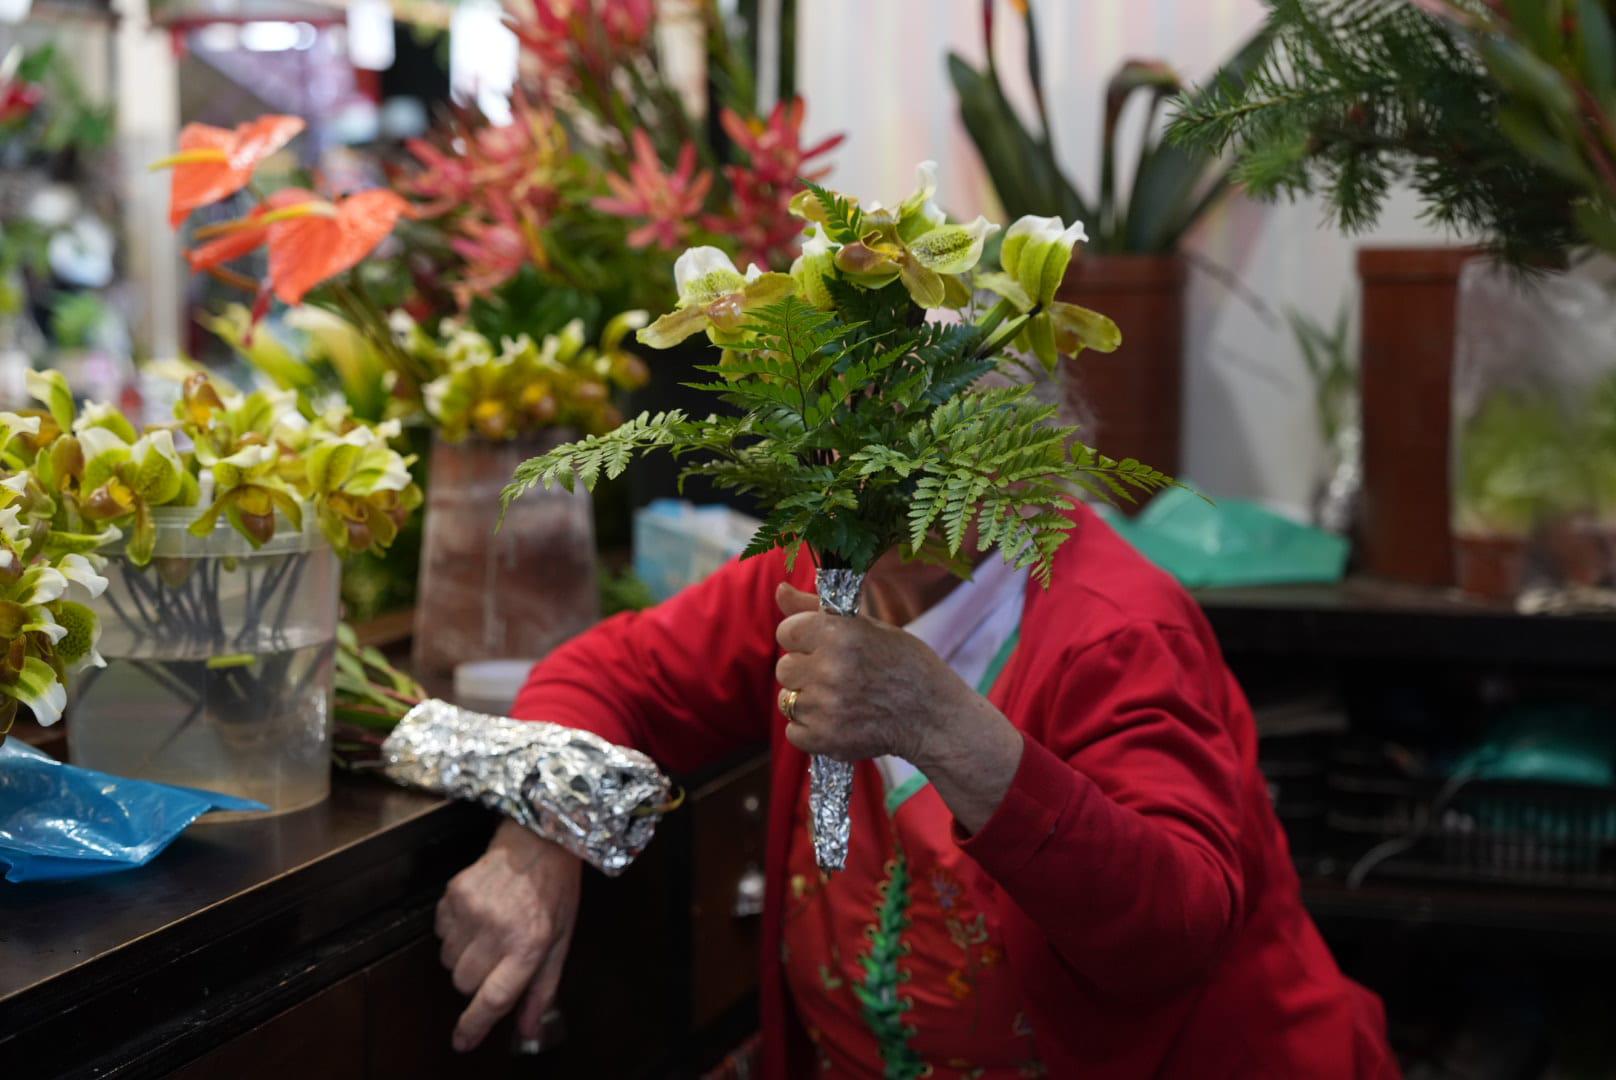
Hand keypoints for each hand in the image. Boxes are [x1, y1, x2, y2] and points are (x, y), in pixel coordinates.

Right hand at [436, 818, 581, 1052]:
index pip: (492, 998)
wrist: (539, 839)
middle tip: (495, 958)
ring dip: (464, 956)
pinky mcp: (454, 893)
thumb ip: (543, 989)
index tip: (462, 1041)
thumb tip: (529, 1032)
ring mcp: (472, 910)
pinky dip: (454, 932)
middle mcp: (497, 930)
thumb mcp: (562, 941)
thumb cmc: (555, 892)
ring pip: (448, 960)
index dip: (474, 1026)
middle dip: (476, 981)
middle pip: (464, 983)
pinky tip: (476, 914)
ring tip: (488, 931)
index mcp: (528, 945)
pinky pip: (439, 932)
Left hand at [773, 582, 1022, 831]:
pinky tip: (839, 721)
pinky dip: (812, 730)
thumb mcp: (867, 627)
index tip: (825, 646)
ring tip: (842, 699)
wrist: (933, 716)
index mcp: (839, 633)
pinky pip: (794, 731)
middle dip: (806, 670)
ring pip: (788, 700)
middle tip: (839, 675)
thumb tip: (780, 590)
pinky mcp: (825, 738)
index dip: (804, 638)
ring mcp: (825, 706)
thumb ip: (816, 609)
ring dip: (808, 700)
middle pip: (784, 667)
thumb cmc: (904, 664)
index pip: (787, 631)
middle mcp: (828, 668)